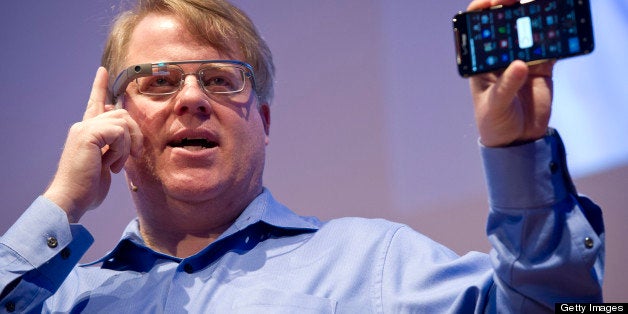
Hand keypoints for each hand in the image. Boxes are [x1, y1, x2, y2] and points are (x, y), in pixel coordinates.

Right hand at [43, 67, 142, 222]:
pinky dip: (122, 150)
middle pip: (121, 113)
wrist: (71, 198)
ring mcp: (85, 128)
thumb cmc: (87, 187)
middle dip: (135, 134)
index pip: (95, 103)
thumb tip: (123, 131)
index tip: (103, 71)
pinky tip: (112, 165)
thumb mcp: (105, 163)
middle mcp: (84, 126)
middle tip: (134, 156)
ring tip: (118, 164)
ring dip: (128, 146)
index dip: (100, 87)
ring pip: (123, 122)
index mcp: (87, 131)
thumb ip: (112, 145)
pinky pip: (119, 132)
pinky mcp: (88, 134)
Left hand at [467, 0, 554, 146]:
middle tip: (520, 0)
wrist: (517, 140)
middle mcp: (499, 57)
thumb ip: (505, 86)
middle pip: (504, 24)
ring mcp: (521, 60)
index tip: (491, 2)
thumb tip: (519, 64)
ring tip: (543, 9)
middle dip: (511, 9)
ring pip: (528, 32)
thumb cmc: (494, 123)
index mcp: (480, 62)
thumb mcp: (495, 106)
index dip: (482, 11)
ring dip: (535, 19)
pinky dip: (556, 37)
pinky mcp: (542, 67)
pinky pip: (550, 47)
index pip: (478, 30)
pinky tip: (560, 30)